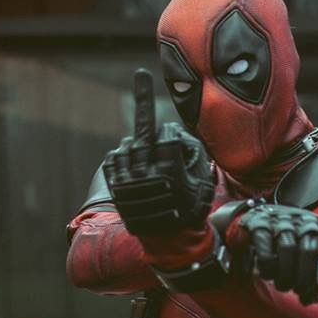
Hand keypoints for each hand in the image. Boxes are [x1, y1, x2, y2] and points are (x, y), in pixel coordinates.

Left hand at [103, 69, 213, 235]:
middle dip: (143, 99)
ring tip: (145, 159)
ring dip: (136, 145)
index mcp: (171, 171)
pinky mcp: (116, 188)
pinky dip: (121, 156)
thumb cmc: (191, 210)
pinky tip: (131, 164)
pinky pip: (114, 158)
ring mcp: (130, 181)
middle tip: (141, 75)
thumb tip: (179, 136)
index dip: (170, 132)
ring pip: (128, 145)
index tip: (172, 135)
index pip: (166, 134)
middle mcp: (148, 174)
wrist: (170, 241)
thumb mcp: (203, 183)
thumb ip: (195, 156)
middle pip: (144, 131)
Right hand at [239, 203, 317, 303]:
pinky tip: (268, 275)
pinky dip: (268, 271)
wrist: (261, 217)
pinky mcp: (259, 225)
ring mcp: (281, 221)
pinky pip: (266, 254)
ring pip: (288, 250)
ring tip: (284, 285)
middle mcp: (304, 221)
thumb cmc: (291, 242)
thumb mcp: (313, 250)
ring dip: (286, 277)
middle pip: (309, 251)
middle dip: (305, 280)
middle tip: (300, 292)